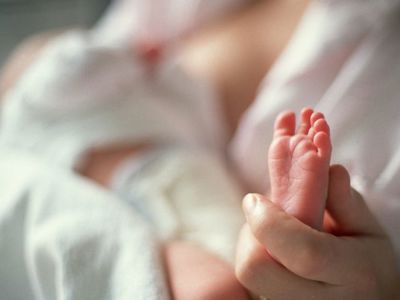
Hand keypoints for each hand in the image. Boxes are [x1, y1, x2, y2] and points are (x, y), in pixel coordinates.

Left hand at [235, 165, 399, 299]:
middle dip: (253, 233)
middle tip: (264, 213)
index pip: (304, 252)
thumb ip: (345, 200)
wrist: (363, 299)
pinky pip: (249, 281)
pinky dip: (253, 254)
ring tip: (275, 231)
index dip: (270, 221)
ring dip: (251, 242)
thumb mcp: (367, 228)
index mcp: (353, 274)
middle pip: (257, 269)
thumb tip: (328, 169)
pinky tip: (272, 247)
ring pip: (248, 272)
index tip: (254, 198)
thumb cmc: (365, 261)